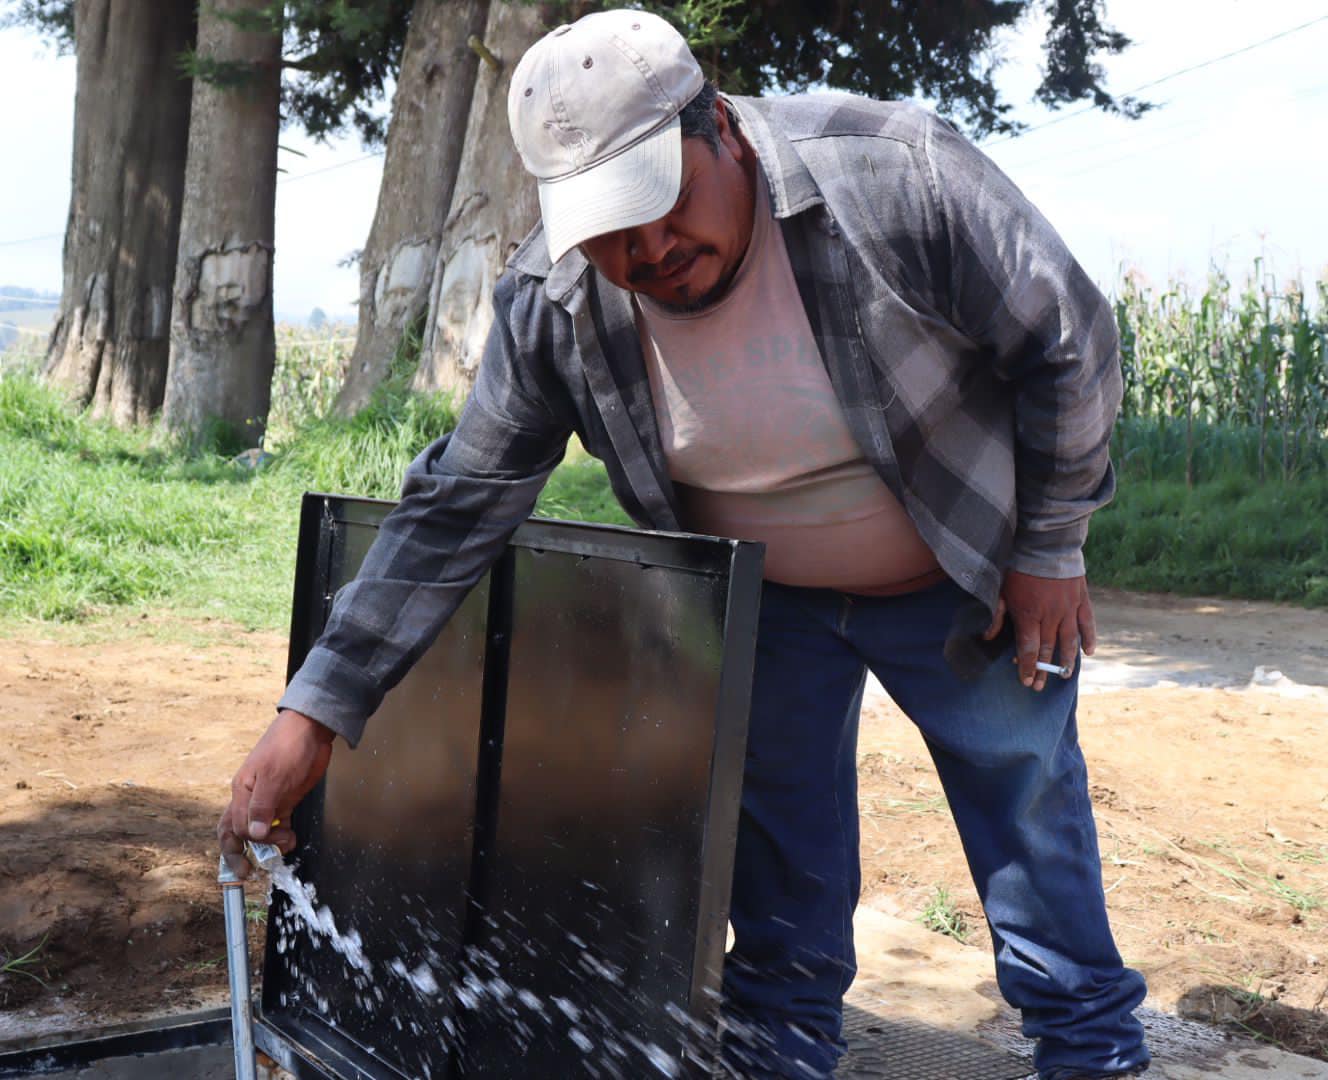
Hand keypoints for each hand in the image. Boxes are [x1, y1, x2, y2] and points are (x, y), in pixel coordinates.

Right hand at [218, 709, 334, 877]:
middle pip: (237, 832)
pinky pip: (277, 823)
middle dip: (239, 854)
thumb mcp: (274, 775)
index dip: (245, 844)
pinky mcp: (286, 800)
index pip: (235, 827)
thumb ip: (263, 806)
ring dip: (268, 845)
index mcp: (241, 791)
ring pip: (259, 831)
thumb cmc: (288, 745)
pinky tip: (290, 839)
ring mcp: (269, 800)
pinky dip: (281, 835)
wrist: (311, 728)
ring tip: (286, 845)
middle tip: (250, 873)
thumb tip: (255, 834)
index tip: (258, 853)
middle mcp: (250, 799)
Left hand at [983, 570, 1095, 690]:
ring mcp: (1068, 609)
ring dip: (1066, 660)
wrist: (1045, 545)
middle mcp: (1050, 617)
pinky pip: (1087, 623)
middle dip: (1043, 669)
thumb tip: (987, 637)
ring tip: (1063, 675)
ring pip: (1069, 641)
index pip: (1028, 649)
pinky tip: (1089, 652)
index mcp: (1028, 615)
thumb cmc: (1018, 567)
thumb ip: (996, 615)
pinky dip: (1089, 638)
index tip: (1027, 681)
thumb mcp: (1000, 590)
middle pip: (1048, 649)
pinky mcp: (1081, 600)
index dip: (1028, 666)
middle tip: (1040, 686)